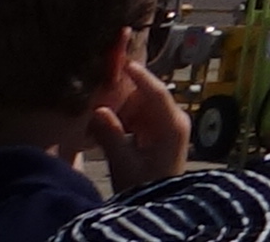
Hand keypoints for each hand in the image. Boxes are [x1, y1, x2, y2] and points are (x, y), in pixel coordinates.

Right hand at [87, 43, 187, 193]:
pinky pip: (137, 119)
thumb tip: (97, 110)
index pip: (157, 93)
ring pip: (139, 107)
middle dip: (122, 96)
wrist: (156, 206)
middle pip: (145, 98)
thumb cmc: (144, 186)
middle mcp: (173, 121)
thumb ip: (110, 134)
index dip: (140, 77)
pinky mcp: (157, 135)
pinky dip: (121, 120)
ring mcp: (166, 127)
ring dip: (119, 110)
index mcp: (172, 125)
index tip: (125, 63)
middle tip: (97, 93)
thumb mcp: (124, 163)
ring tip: (96, 115)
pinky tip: (103, 127)